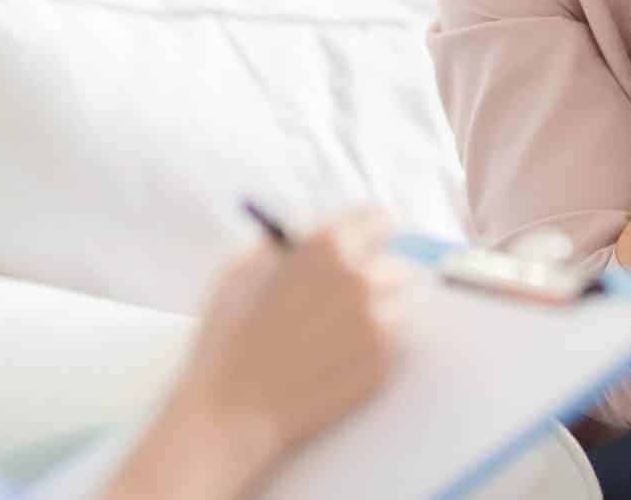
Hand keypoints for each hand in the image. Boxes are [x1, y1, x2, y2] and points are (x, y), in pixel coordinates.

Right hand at [164, 209, 406, 491]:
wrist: (232, 411)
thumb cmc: (228, 338)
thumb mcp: (243, 268)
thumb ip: (287, 244)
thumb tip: (310, 234)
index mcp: (329, 246)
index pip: (379, 218)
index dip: (369, 231)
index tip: (368, 241)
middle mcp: (362, 279)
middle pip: (396, 263)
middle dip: (375, 275)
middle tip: (345, 296)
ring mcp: (379, 324)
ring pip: (401, 304)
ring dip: (381, 310)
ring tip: (340, 331)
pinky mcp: (383, 365)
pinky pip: (396, 343)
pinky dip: (377, 344)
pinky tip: (340, 356)